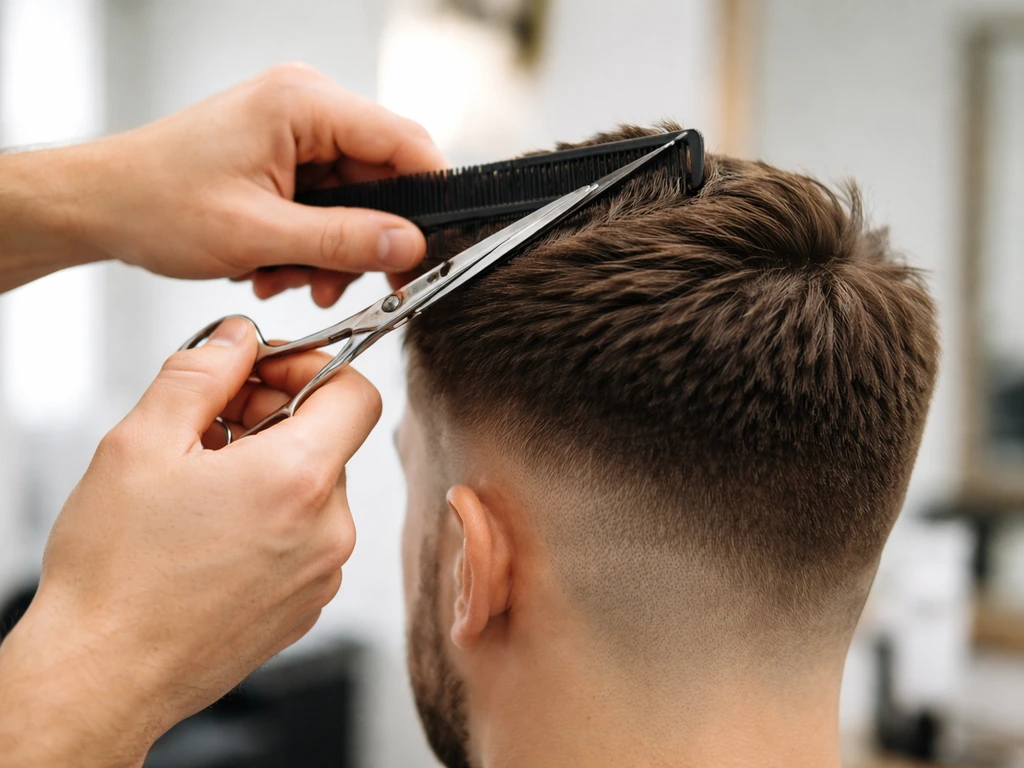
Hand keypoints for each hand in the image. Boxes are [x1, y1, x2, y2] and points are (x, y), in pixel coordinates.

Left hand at [0, 63, 445, 303]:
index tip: (435, 249)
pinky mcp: (285, 158)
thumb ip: (343, 241)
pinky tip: (277, 267)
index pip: (403, 140)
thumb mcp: (258, 234)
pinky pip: (327, 206)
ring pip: (356, 200)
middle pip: (382, 177)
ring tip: (290, 279)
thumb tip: (409, 245)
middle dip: (366, 239)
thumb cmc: (155, 203)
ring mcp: (296, 133)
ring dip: (333, 251)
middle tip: (345, 285)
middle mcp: (306, 108)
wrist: (100, 206)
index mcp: (303, 103)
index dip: (430, 197)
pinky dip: (311, 244)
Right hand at [0, 317, 379, 766]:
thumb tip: (237, 339)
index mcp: (299, 480)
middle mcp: (328, 529)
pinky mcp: (308, 603)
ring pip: (314, 488)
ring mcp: (323, 573)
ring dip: (268, 468)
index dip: (311, 366)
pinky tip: (213, 528)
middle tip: (210, 424)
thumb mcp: (142, 443)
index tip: (265, 372)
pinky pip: (306, 535)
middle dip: (274, 416)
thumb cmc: (117, 573)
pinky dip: (271, 517)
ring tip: (201, 484)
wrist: (103, 675)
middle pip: (329, 440)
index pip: (356, 392)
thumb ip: (201, 373)